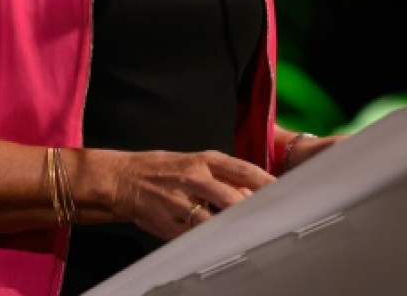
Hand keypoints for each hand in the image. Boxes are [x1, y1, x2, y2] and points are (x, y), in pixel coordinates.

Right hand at [107, 149, 275, 239]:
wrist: (123, 178)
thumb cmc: (164, 170)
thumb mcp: (195, 164)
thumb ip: (223, 178)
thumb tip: (251, 195)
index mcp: (205, 160)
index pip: (243, 170)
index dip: (265, 182)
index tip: (284, 192)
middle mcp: (194, 177)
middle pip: (231, 196)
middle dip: (251, 210)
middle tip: (272, 219)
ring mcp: (179, 201)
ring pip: (212, 218)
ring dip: (231, 228)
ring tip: (249, 235)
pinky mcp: (167, 222)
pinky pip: (192, 236)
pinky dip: (206, 241)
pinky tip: (218, 245)